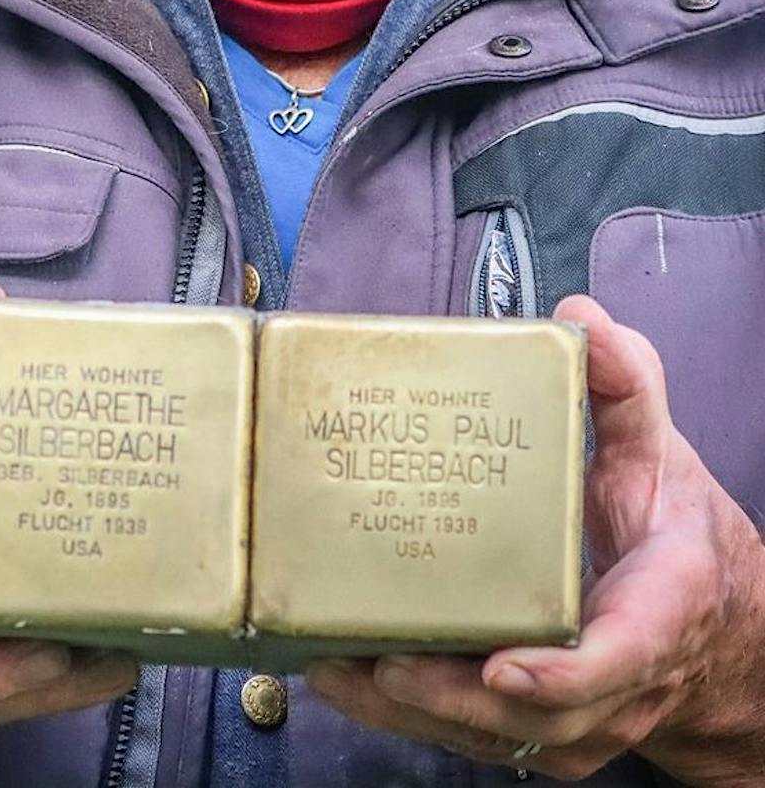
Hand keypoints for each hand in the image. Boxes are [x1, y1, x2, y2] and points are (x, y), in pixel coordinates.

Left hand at [306, 294, 764, 782]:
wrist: (722, 638)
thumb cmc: (679, 538)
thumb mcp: (664, 456)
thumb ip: (627, 387)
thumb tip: (581, 320)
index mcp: (659, 610)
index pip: (619, 656)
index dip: (563, 671)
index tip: (503, 663)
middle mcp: (620, 682)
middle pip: (534, 713)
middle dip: (451, 696)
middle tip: (376, 662)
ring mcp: (581, 719)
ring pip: (496, 738)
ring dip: (412, 713)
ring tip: (335, 670)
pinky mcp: (542, 731)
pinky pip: (476, 738)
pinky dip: (411, 718)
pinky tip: (345, 679)